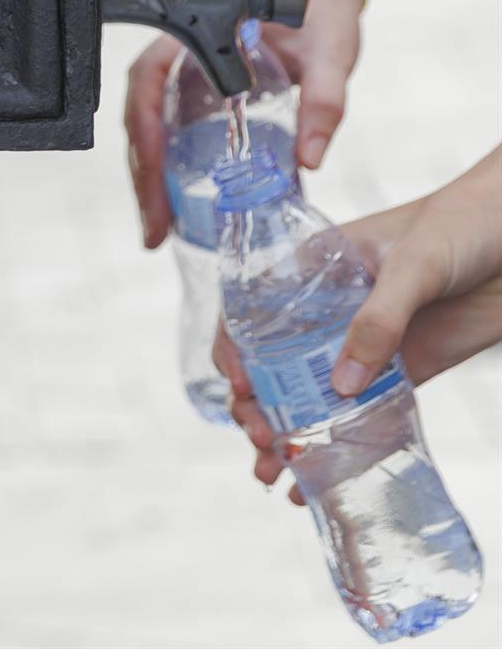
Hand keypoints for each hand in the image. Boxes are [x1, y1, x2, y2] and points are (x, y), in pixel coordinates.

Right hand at [121, 0, 365, 250]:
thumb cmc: (319, 3)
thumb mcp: (331, 47)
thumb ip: (325, 98)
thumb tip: (311, 160)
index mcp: (191, 35)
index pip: (146, 85)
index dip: (143, 135)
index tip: (153, 178)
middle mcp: (177, 60)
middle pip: (141, 121)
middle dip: (143, 178)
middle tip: (153, 231)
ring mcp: (184, 81)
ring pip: (152, 134)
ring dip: (152, 182)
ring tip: (160, 229)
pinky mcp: (200, 98)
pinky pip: (175, 136)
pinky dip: (173, 173)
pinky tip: (182, 207)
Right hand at [218, 147, 501, 504]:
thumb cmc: (465, 220)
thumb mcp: (414, 262)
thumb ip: (379, 320)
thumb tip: (340, 387)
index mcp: (313, 269)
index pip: (252, 312)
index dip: (235, 352)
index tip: (240, 388)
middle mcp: (331, 310)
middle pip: (274, 365)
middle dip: (257, 406)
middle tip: (260, 440)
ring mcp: (370, 343)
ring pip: (314, 397)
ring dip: (290, 436)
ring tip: (273, 473)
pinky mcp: (410, 369)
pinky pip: (370, 413)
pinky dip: (344, 446)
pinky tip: (323, 480)